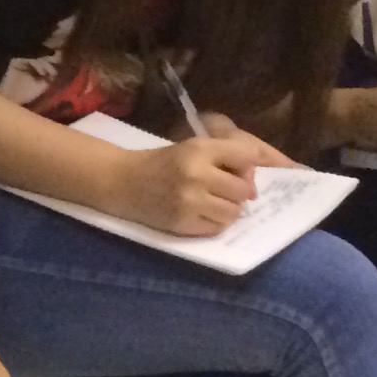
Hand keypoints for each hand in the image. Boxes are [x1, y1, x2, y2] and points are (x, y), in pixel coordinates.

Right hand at [118, 122, 280, 236]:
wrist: (121, 181)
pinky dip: (214, 223)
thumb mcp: (192, 148)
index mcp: (199, 149)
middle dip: (237, 190)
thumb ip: (227, 157)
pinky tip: (200, 213)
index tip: (237, 169)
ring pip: (233, 212)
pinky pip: (216, 228)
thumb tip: (255, 189)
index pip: (246, 155)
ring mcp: (189, 202)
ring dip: (228, 209)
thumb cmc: (162, 163)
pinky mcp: (182, 223)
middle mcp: (196, 175)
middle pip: (243, 189)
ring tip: (212, 203)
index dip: (247, 165)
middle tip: (221, 189)